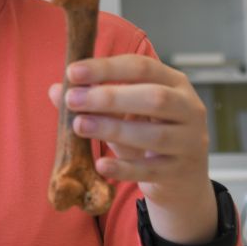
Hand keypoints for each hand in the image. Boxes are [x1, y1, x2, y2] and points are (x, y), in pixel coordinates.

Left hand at [48, 54, 217, 245]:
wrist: (182, 178)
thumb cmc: (147, 133)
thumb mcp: (122, 113)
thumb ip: (92, 100)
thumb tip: (56, 89)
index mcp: (174, 83)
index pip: (142, 67)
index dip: (106, 68)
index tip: (72, 72)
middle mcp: (189, 109)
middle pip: (154, 97)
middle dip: (110, 97)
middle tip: (73, 100)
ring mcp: (190, 142)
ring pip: (155, 135)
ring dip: (113, 129)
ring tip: (79, 126)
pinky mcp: (181, 172)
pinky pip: (151, 170)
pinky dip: (124, 168)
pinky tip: (100, 165)